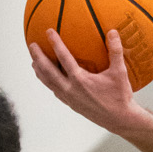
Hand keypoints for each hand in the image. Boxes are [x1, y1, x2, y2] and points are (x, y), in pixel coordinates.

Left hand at [29, 27, 151, 138]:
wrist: (119, 120)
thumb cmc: (120, 96)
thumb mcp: (120, 73)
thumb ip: (115, 51)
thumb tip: (113, 31)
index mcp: (80, 80)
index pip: (64, 58)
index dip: (55, 43)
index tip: (48, 32)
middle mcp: (71, 89)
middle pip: (49, 71)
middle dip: (39, 57)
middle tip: (32, 46)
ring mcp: (69, 98)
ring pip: (49, 83)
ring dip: (40, 71)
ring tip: (34, 62)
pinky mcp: (71, 105)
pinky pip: (56, 91)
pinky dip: (49, 83)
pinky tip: (48, 79)